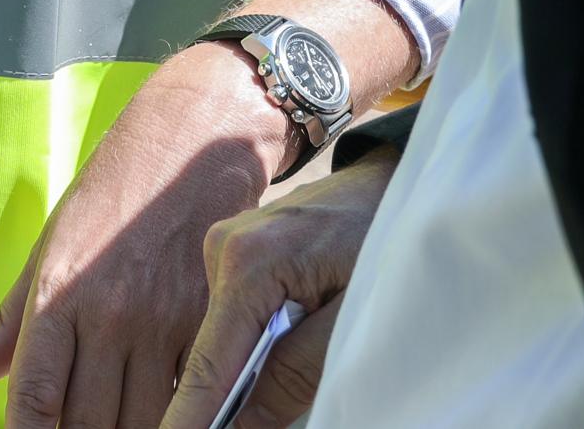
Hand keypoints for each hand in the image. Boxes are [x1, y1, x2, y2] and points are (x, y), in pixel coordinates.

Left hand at [0, 42, 290, 428]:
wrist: (189, 144)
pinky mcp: (211, 321)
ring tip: (118, 424)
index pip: (34, 395)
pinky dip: (178, 413)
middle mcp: (109, 313)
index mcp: (58, 294)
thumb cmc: (111, 194)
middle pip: (91, 421)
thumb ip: (8, 321)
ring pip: (143, 419)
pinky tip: (167, 411)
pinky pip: (192, 395)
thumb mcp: (49, 247)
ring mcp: (163, 321)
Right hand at [155, 148, 395, 428]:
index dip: (188, 419)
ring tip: (309, 344)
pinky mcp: (235, 251)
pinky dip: (256, 342)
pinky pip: (236, 316)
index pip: (207, 364)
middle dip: (227, 396)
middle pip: (211, 354)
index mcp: (248, 262)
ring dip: (248, 367)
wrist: (396, 179)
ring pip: (223, 338)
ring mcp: (225, 246)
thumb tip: (241, 427)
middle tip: (282, 392)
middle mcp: (222, 248)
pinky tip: (297, 333)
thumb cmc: (387, 238)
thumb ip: (295, 374)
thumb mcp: (353, 316)